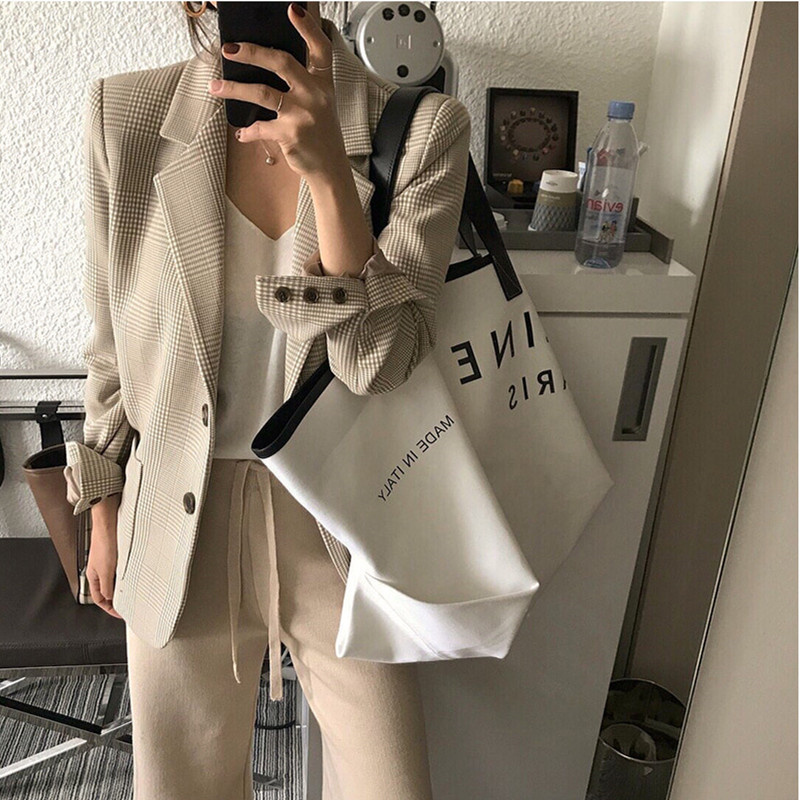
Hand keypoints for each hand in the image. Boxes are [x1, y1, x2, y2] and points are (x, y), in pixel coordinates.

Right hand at [86, 513, 123, 618]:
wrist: (108, 524)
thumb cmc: (104, 543)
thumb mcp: (106, 570)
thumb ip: (107, 585)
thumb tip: (110, 599)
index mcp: (93, 577)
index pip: (99, 599)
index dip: (109, 608)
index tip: (120, 614)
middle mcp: (99, 571)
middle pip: (107, 591)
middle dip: (116, 599)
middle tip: (129, 606)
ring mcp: (107, 563)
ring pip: (114, 581)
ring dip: (122, 588)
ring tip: (133, 593)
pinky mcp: (115, 556)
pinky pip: (120, 571)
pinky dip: (125, 577)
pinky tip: (133, 577)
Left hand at [208, 3, 347, 179]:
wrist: (330, 168)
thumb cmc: (322, 134)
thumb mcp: (322, 103)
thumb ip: (303, 82)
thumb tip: (267, 62)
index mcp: (324, 83)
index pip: (320, 48)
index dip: (307, 26)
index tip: (292, 9)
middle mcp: (315, 95)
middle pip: (281, 62)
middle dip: (251, 52)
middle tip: (229, 49)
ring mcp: (302, 114)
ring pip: (262, 92)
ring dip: (234, 89)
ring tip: (215, 87)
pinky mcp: (290, 134)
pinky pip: (260, 127)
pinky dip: (247, 130)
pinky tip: (241, 132)